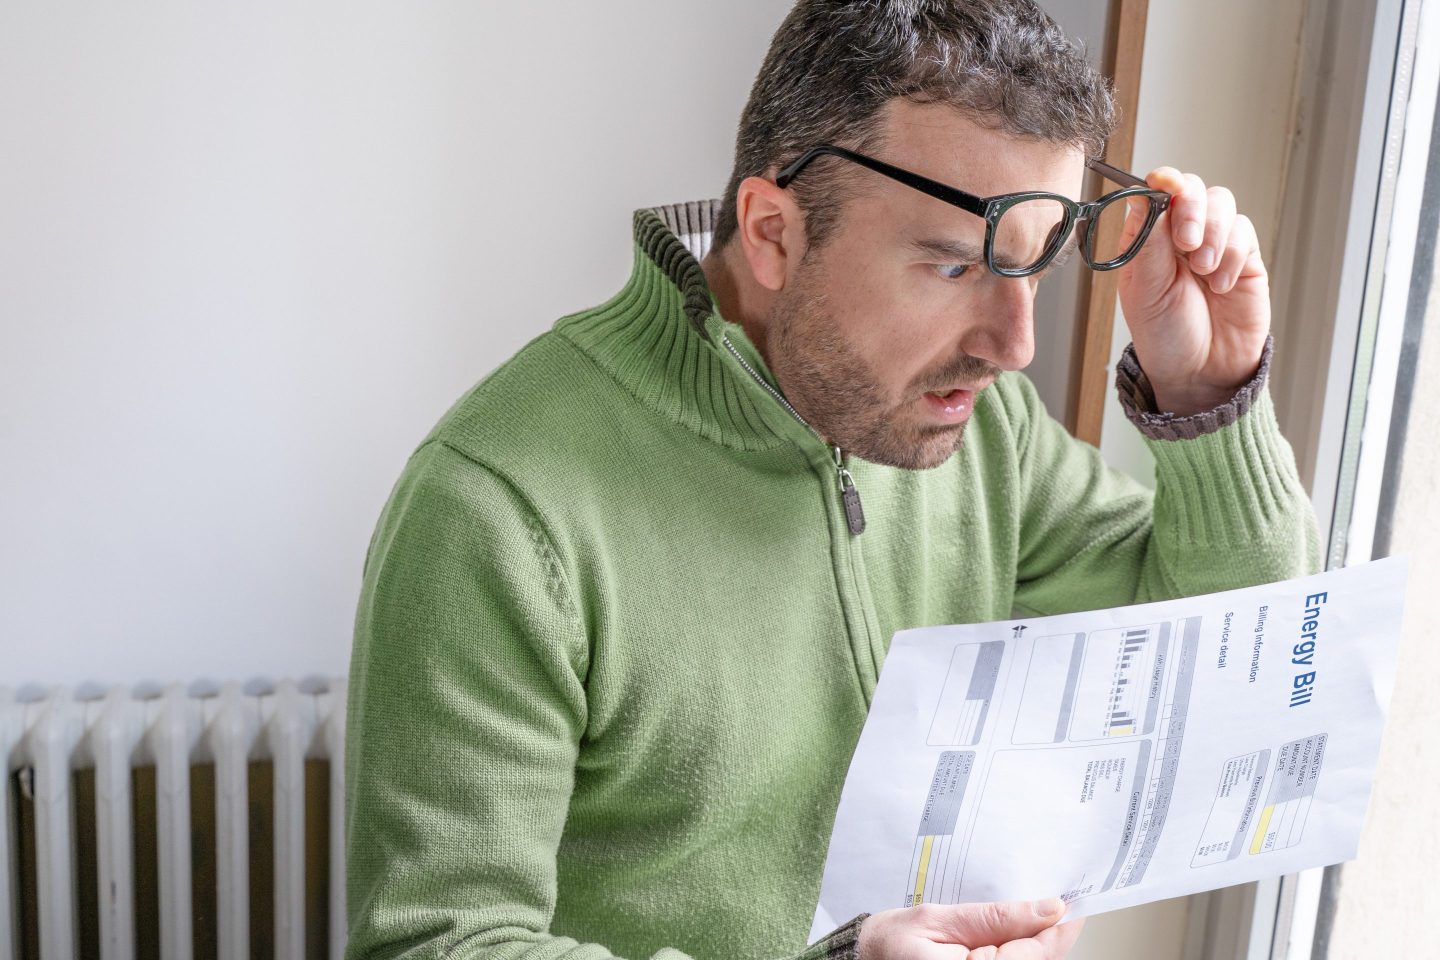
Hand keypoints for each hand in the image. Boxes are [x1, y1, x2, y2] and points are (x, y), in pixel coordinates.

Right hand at [856, 898, 1084, 959]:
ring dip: (1039, 943)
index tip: (1075, 904)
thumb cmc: (893, 940)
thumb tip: (1047, 908)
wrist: (865, 959)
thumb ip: (994, 918)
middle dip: (1051, 934)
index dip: (1059, 930)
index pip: (1034, 954)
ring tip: (1042, 911)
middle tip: (1063, 899)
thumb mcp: (940, 918)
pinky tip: (1022, 932)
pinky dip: (1023, 951)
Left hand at [1114, 167, 1269, 415]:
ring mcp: (1214, 243)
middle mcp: (1180, 236)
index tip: (1165, 184)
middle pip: (1192, 189)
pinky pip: (1245, 233)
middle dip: (1191, 208)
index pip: (1155, 192)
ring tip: (1203, 271)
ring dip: (1214, 234)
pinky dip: (1233, 256)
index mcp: (1147, 240)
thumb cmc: (1165, 335)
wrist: (1202, 372)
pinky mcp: (1245, 258)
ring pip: (1222, 204)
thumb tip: (1145, 195)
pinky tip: (1221, 285)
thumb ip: (1147, 243)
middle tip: (1186, 243)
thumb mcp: (1145, 292)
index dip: (1162, 181)